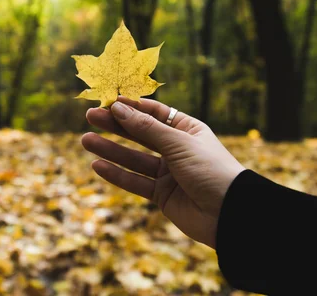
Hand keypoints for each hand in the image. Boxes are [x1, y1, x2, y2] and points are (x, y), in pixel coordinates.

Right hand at [81, 96, 244, 248]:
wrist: (230, 214)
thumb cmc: (211, 170)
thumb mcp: (178, 144)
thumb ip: (146, 128)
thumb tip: (119, 108)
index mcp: (187, 130)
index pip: (155, 113)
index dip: (132, 107)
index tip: (109, 101)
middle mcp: (177, 149)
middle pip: (140, 134)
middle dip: (115, 126)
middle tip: (90, 116)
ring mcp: (169, 173)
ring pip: (134, 158)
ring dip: (110, 149)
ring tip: (86, 140)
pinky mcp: (162, 195)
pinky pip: (135, 182)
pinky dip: (117, 175)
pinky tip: (97, 165)